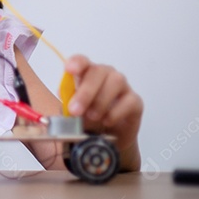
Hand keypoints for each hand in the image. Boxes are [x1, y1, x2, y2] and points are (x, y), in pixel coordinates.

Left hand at [65, 54, 143, 169]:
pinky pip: (129, 100)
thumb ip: (66, 102)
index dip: (76, 62)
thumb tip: (63, 98)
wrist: (107, 137)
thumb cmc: (87, 118)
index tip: (70, 69)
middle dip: (85, 92)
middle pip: (98, 71)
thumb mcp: (72, 111)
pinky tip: (107, 121)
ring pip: (116, 81)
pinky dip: (116, 112)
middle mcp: (105, 75)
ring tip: (93, 117)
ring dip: (101, 101)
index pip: (82, 61)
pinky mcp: (135, 101)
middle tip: (76, 111)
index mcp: (86, 73)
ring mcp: (122, 86)